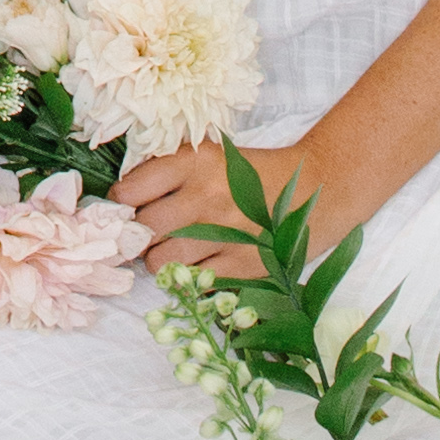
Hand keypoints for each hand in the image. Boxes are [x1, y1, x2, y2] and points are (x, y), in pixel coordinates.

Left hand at [120, 132, 317, 279]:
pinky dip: (191, 276)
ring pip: (160, 262)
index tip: (128, 207)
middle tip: (151, 234)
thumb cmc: (253, 174)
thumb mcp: (210, 157)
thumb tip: (122, 203)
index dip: (123, 204)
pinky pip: (192, 282)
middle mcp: (206, 196)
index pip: (130, 190)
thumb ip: (168, 173)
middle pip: (143, 230)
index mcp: (194, 161)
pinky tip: (205, 261)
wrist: (317, 189)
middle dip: (141, 236)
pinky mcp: (242, 266)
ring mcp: (224, 234)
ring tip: (177, 249)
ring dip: (162, 260)